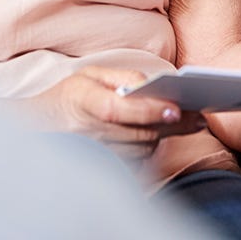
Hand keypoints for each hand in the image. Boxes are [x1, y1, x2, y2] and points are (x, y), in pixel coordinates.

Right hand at [31, 67, 204, 159]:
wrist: (41, 126)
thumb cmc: (69, 94)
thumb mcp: (89, 74)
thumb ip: (121, 77)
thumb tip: (151, 83)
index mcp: (85, 102)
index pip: (119, 110)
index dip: (147, 111)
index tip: (175, 108)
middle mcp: (91, 131)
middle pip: (139, 132)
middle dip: (172, 124)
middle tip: (199, 115)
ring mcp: (98, 153)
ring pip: (142, 147)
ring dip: (167, 134)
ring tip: (191, 121)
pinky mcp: (104, 166)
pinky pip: (137, 158)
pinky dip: (154, 145)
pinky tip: (167, 132)